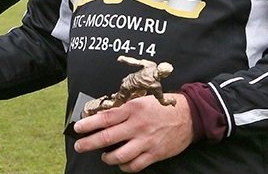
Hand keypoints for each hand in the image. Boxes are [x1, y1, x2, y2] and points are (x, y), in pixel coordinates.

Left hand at [74, 94, 193, 171]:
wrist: (189, 115)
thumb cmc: (164, 106)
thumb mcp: (143, 100)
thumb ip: (126, 108)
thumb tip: (105, 115)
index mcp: (134, 109)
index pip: (106, 117)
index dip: (90, 124)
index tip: (78, 128)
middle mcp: (138, 126)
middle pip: (108, 137)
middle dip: (90, 143)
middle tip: (79, 145)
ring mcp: (145, 141)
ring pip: (119, 156)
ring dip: (107, 157)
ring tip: (104, 155)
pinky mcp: (153, 154)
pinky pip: (133, 166)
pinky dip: (124, 166)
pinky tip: (122, 162)